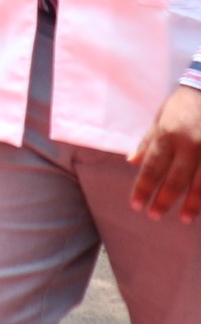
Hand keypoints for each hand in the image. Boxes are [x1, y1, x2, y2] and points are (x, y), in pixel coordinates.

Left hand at [130, 85, 200, 221]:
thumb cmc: (182, 105)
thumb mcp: (159, 118)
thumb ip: (147, 142)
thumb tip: (131, 162)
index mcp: (167, 135)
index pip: (151, 168)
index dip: (143, 189)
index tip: (136, 205)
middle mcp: (189, 144)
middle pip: (175, 180)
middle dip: (164, 201)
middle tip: (155, 216)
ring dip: (192, 204)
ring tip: (184, 218)